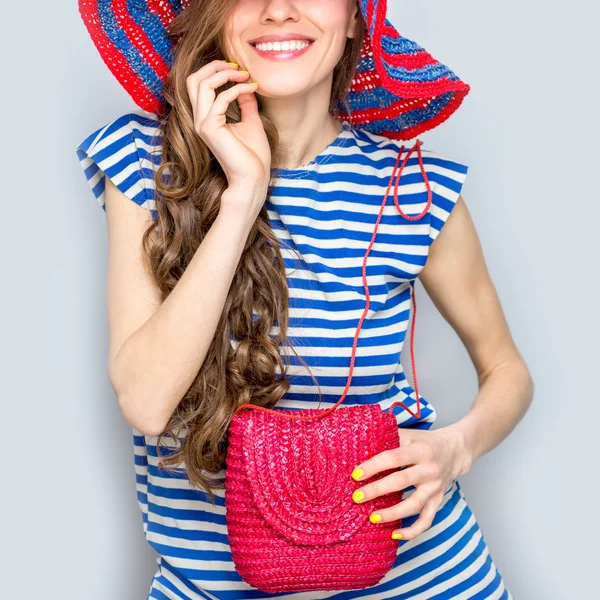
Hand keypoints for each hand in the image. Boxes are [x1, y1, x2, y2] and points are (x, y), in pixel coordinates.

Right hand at [186, 59, 271, 191]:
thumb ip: (245, 103)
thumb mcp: (250, 121)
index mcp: (206, 118)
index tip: (240, 71)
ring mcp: (202, 124)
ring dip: (225, 73)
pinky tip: (251, 90)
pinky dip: (237, 89)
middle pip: (194, 78)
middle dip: (215, 65)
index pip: (199, 83)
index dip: (216, 70)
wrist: (252, 178)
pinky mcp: (210, 128)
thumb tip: (247, 85)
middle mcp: (200, 119)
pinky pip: (220, 97)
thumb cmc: (253, 156)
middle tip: (238, 67)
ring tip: (245, 76)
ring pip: (202, 83)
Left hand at [349, 425, 472, 540]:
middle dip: (377, 490)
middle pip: (401, 481)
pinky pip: (426, 520)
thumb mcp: (409, 434)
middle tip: (357, 497)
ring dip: (392, 514)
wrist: (455, 451)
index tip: (356, 475)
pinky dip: (412, 531)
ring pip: (414, 505)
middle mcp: (429, 469)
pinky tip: (395, 534)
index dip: (374, 466)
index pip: (394, 458)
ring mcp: (435, 488)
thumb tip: (360, 443)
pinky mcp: (438, 501)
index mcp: (420, 450)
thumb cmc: (423, 442)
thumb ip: (389, 438)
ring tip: (372, 517)